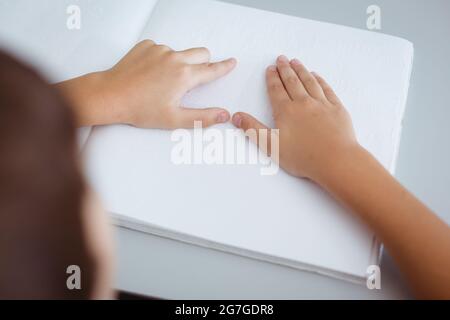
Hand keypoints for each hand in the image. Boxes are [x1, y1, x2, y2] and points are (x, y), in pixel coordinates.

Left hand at [59, 40, 236, 128]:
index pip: (212, 69)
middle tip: (191, 80)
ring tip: (162, 82)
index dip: (224, 67)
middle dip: (203, 63)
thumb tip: (223, 115)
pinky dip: (161, 59)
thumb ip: (203, 117)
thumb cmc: (139, 109)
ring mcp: (159, 50)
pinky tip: (150, 74)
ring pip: (181, 52)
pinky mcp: (146, 46)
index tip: (231, 62)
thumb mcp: (175, 119)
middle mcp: (175, 58)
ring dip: (179, 63)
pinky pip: (162, 49)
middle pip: (201, 53)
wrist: (110, 96)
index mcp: (185, 76)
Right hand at [232, 55, 359, 183]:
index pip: (276, 90)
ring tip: (296, 62)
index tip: (270, 68)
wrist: (336, 160)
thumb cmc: (303, 157)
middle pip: (292, 82)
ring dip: (301, 70)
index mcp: (286, 111)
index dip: (272, 78)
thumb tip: (236, 116)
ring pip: (309, 82)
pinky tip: (316, 76)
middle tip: (281, 59)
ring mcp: (322, 104)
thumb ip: (253, 129)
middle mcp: (304, 103)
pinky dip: (320, 80)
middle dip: (285, 69)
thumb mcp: (271, 146)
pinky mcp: (337, 109)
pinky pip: (327, 89)